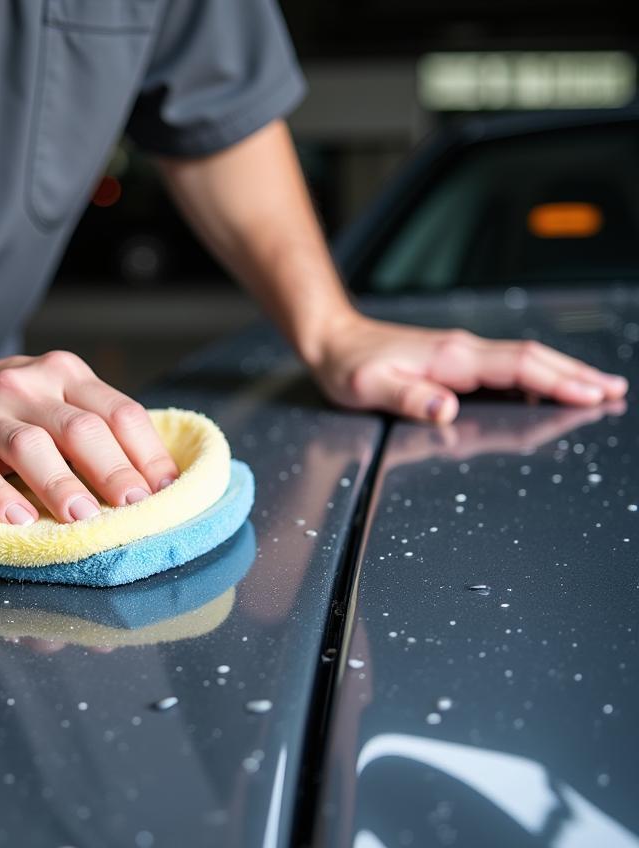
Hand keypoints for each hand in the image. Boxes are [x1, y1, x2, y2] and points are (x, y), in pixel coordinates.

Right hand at [0, 350, 178, 524]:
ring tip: (82, 519)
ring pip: (28, 446)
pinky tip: (15, 518)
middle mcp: (25, 387)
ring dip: (60, 485)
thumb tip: (153, 483)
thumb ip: (93, 428)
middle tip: (134, 508)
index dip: (147, 454)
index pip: (118, 411)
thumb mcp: (48, 401)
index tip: (167, 493)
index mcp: (62, 375)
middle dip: (113, 472)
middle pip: (80, 429)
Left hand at [308, 311, 628, 423]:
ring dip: (563, 373)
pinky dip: (538, 375)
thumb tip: (447, 409)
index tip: (590, 394)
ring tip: (599, 388)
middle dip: (575, 375)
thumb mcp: (368, 388)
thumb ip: (408, 398)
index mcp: (450, 357)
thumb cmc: (348, 368)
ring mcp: (462, 354)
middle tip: (613, 391)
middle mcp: (463, 351)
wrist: (333, 341)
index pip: (517, 367)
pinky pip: (508, 367)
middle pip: (533, 359)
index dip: (556, 381)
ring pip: (525, 361)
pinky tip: (550, 387)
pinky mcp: (456, 360)